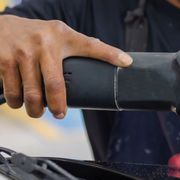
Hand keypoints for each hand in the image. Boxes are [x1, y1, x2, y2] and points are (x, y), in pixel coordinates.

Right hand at [0, 15, 131, 118]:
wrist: (1, 25)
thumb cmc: (38, 35)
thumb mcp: (61, 36)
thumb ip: (81, 48)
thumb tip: (114, 61)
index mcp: (62, 37)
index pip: (91, 46)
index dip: (110, 54)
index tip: (127, 62)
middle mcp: (43, 44)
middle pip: (54, 87)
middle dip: (56, 107)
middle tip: (59, 114)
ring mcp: (21, 53)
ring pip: (30, 95)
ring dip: (33, 109)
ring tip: (37, 110)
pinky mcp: (2, 61)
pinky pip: (11, 92)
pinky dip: (15, 102)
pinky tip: (19, 100)